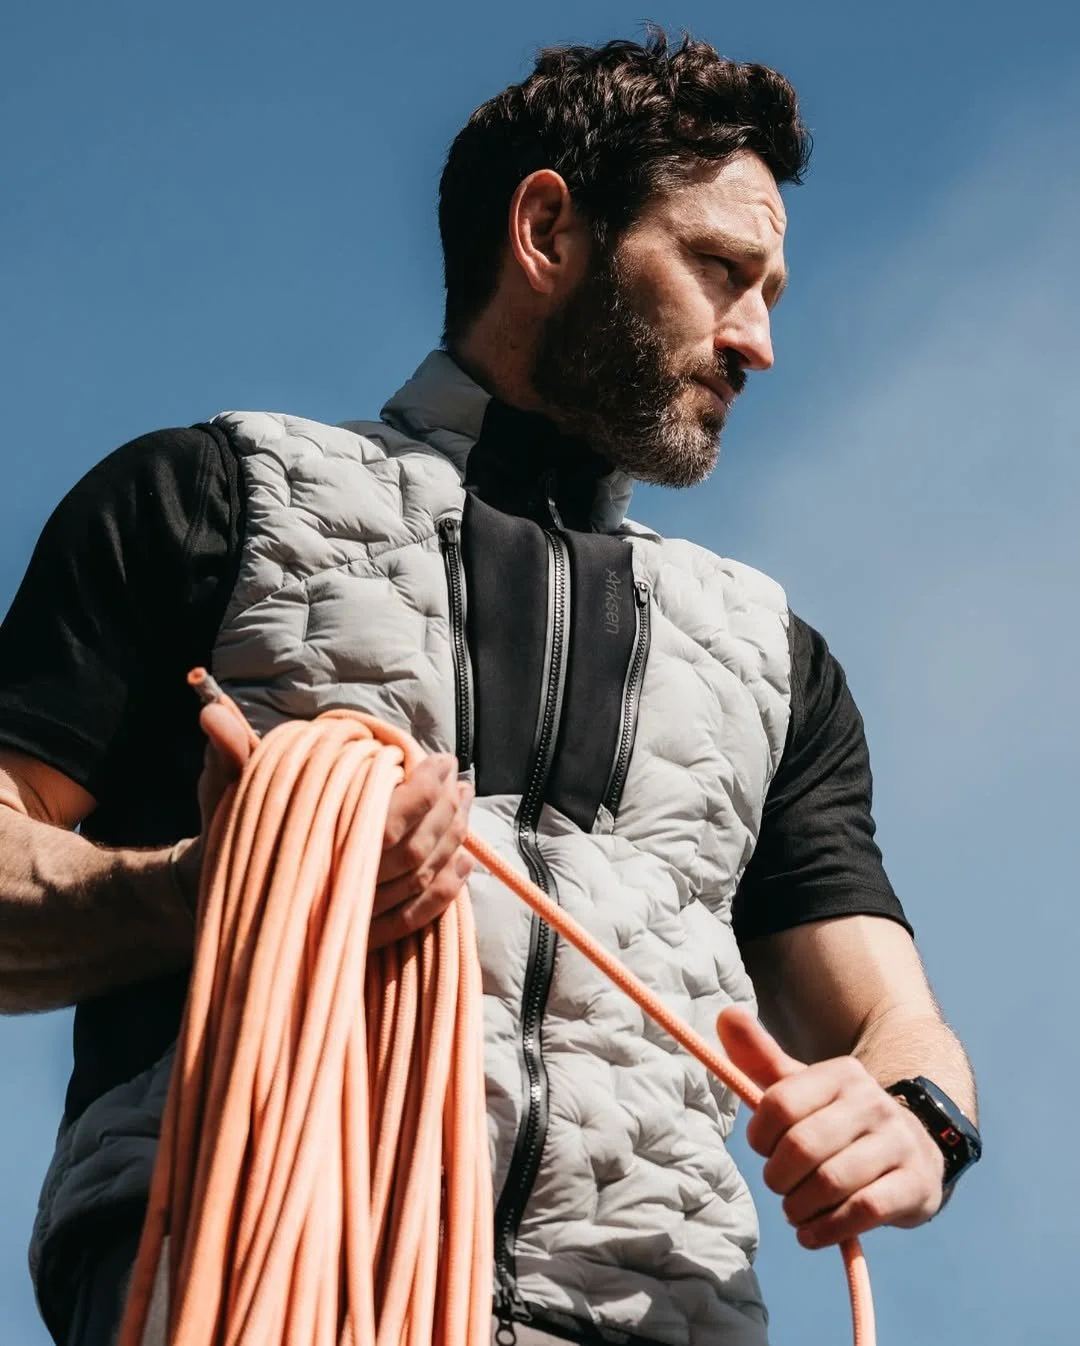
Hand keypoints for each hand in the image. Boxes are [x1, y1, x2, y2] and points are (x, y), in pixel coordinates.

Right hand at [173, 711, 472, 945]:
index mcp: (316, 843)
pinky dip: (445, 893)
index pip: (391, 819)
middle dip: (446, 810)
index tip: (441, 760)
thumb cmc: (228, 833)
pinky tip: (463, 866)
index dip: (425, 789)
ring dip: (453, 841)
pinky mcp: (360, 937)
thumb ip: (230, 750)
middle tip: (458, 779)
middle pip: (415, 850)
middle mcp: (339, 885)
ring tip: (465, 805)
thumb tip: (211, 712)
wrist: (214, 898)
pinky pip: (415, 918)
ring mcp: (352, 916)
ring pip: (421, 881)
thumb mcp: (225, 788)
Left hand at [717, 1006, 945, 1248]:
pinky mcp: (915, 1184)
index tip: (762, 1148)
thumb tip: (725, 1014)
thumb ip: (760, 1056)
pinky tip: (812, 1233)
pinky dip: (828, 1229)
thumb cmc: (839, 1117)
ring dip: (800, 1207)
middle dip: (778, 1176)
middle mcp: (872, 1102)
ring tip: (794, 1211)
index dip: (759, 1136)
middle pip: (802, 1146)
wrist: (916, 1145)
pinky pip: (863, 1211)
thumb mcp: (803, 1086)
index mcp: (840, 1074)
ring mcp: (898, 1143)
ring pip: (831, 1182)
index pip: (779, 1103)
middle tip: (778, 1185)